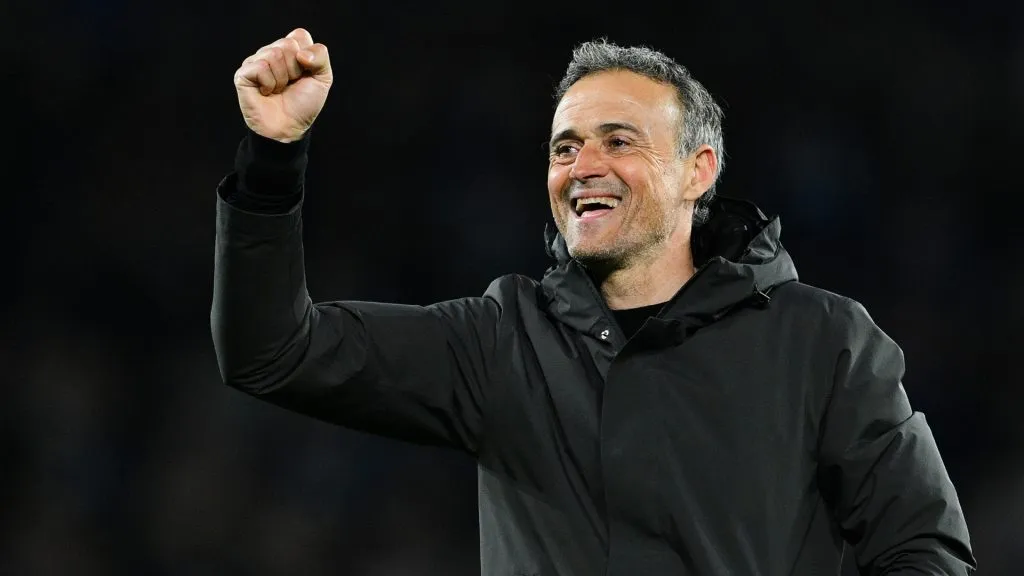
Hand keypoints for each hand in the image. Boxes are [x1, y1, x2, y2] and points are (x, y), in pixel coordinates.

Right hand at [233, 28, 331, 142]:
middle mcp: (271, 52)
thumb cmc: (303, 104)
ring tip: (278, 90)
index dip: (308, 57)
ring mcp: (255, 62)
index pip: (299, 35)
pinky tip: (266, 93)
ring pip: (274, 54)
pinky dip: (269, 84)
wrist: (289, 128)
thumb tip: (301, 53)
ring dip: (283, 79)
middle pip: (287, 44)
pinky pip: (261, 67)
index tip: (305, 74)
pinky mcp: (243, 74)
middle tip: (290, 84)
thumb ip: (320, 56)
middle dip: (295, 69)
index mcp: (289, 50)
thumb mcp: (322, 78)